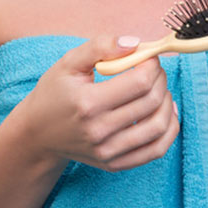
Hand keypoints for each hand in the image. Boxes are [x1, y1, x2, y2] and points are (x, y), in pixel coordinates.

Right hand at [23, 35, 179, 171]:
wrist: (38, 133)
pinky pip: (156, 150)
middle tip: (153, 69)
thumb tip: (135, 43)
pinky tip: (164, 112)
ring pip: (159, 126)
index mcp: (88, 103)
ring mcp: (108, 151)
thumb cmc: (55, 93)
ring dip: (167, 101)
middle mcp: (99, 131)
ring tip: (159, 88)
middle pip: (152, 101)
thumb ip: (101, 46)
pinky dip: (169, 129)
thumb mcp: (69, 62)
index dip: (152, 64)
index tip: (148, 56)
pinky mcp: (115, 164)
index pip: (140, 82)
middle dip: (161, 78)